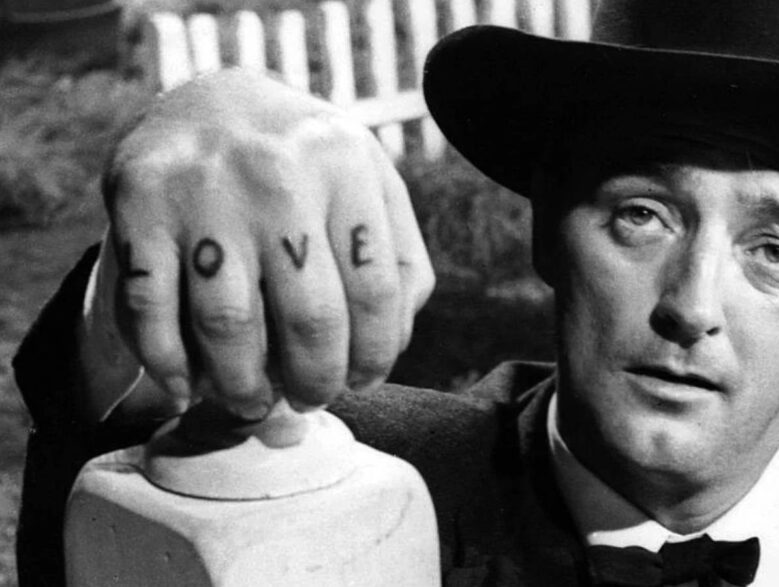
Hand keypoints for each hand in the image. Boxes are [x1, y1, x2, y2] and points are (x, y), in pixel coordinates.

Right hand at [79, 69, 433, 421]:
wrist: (208, 102)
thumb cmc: (306, 165)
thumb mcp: (369, 184)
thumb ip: (398, 259)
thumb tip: (392, 342)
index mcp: (345, 166)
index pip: (374, 292)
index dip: (373, 354)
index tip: (364, 381)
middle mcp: (277, 173)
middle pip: (308, 318)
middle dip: (315, 381)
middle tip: (311, 399)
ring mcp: (203, 189)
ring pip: (229, 326)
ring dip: (243, 386)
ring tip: (254, 402)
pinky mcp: (138, 204)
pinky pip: (151, 309)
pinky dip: (168, 364)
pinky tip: (188, 389)